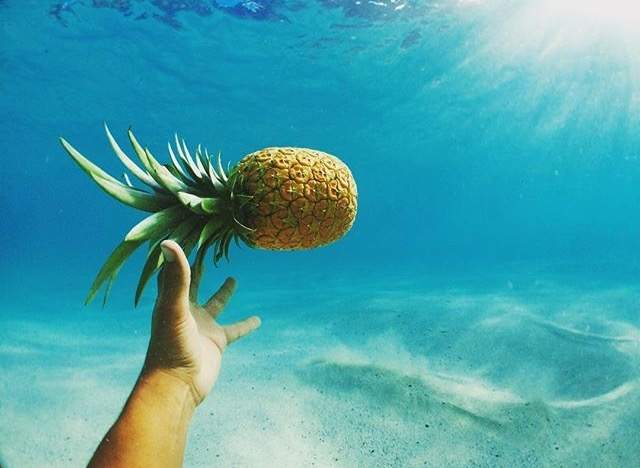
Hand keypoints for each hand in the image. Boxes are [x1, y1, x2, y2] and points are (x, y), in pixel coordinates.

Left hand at [142, 240, 260, 404]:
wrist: (177, 385)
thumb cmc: (170, 346)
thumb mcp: (174, 308)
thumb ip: (177, 277)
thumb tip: (169, 241)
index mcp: (170, 300)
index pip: (172, 270)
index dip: (177, 253)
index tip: (186, 233)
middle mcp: (186, 310)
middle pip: (192, 283)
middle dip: (198, 267)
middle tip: (209, 249)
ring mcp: (202, 326)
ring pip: (216, 304)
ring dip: (223, 292)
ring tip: (232, 278)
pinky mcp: (217, 341)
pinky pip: (235, 330)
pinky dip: (246, 324)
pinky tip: (258, 319)